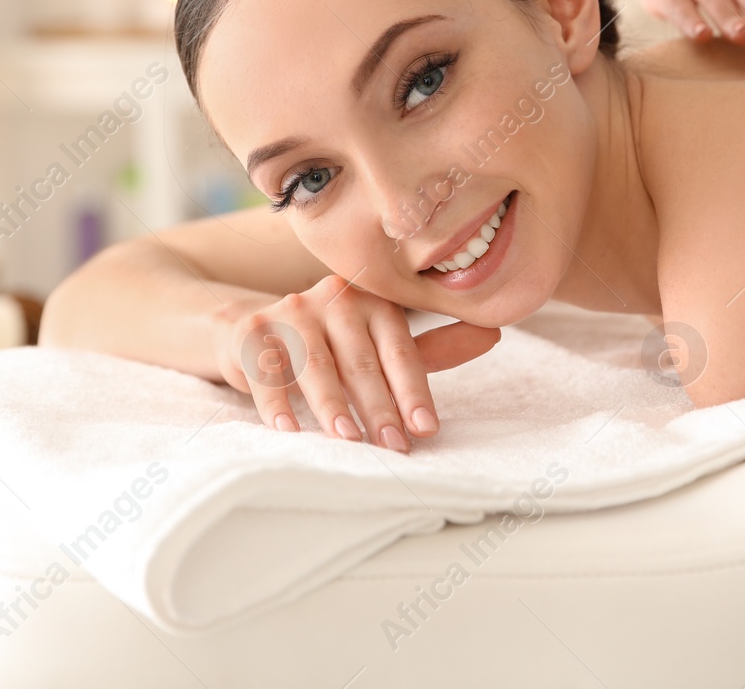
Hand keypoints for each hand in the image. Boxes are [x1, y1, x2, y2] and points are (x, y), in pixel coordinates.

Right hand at [211, 275, 500, 451]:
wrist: (251, 329)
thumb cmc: (330, 345)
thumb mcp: (380, 345)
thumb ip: (431, 348)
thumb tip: (493, 334)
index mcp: (372, 300)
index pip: (399, 347)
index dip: (413, 390)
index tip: (427, 428)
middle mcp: (333, 298)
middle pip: (360, 360)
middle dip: (379, 406)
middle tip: (394, 446)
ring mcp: (290, 312)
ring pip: (316, 365)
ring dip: (333, 405)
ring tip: (349, 439)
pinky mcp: (252, 331)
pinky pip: (266, 370)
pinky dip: (277, 402)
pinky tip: (289, 431)